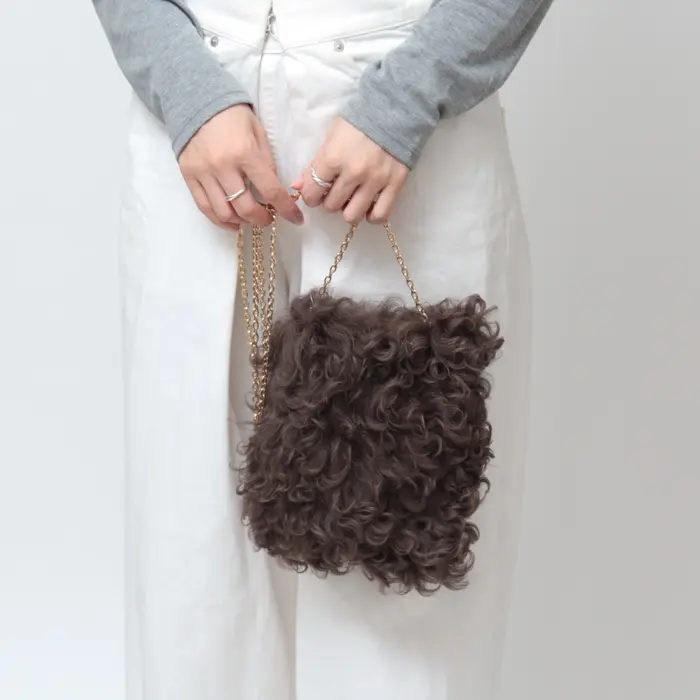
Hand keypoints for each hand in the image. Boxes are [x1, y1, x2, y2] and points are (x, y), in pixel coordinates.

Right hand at [178, 104, 303, 231]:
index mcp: (245, 153)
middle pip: (245, 208)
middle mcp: (223, 166)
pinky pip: (205, 207)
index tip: (296, 219)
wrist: (197, 101)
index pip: (270, 190)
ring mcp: (203, 173)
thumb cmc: (233, 117)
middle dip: (262, 219)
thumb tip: (274, 192)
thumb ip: (267, 163)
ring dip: (241, 222)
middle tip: (269, 219)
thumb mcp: (259, 134)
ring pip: (224, 212)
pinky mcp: (189, 176)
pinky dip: (220, 220)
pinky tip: (232, 222)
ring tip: (249, 219)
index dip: (286, 209)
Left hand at [292, 118, 408, 224]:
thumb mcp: (331, 138)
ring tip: (352, 201)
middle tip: (337, 193)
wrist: (395, 110)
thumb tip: (298, 187)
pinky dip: (372, 216)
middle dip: (330, 202)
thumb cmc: (358, 122)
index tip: (316, 193)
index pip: (312, 192)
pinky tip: (369, 208)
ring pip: (353, 215)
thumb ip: (315, 165)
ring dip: (349, 211)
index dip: (311, 196)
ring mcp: (375, 181)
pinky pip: (381, 215)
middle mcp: (353, 173)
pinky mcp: (395, 184)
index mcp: (333, 158)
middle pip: (331, 206)